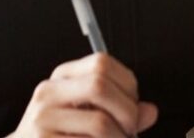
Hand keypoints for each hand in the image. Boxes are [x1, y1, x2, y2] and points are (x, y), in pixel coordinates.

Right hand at [9, 52, 157, 136]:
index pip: (101, 63)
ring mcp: (42, 120)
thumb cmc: (59, 136)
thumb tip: (151, 112)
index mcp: (62, 78)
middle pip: (100, 85)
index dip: (127, 83)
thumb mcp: (85, 116)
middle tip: (131, 130)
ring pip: (99, 122)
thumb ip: (118, 110)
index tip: (134, 106)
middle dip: (126, 111)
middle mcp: (48, 93)